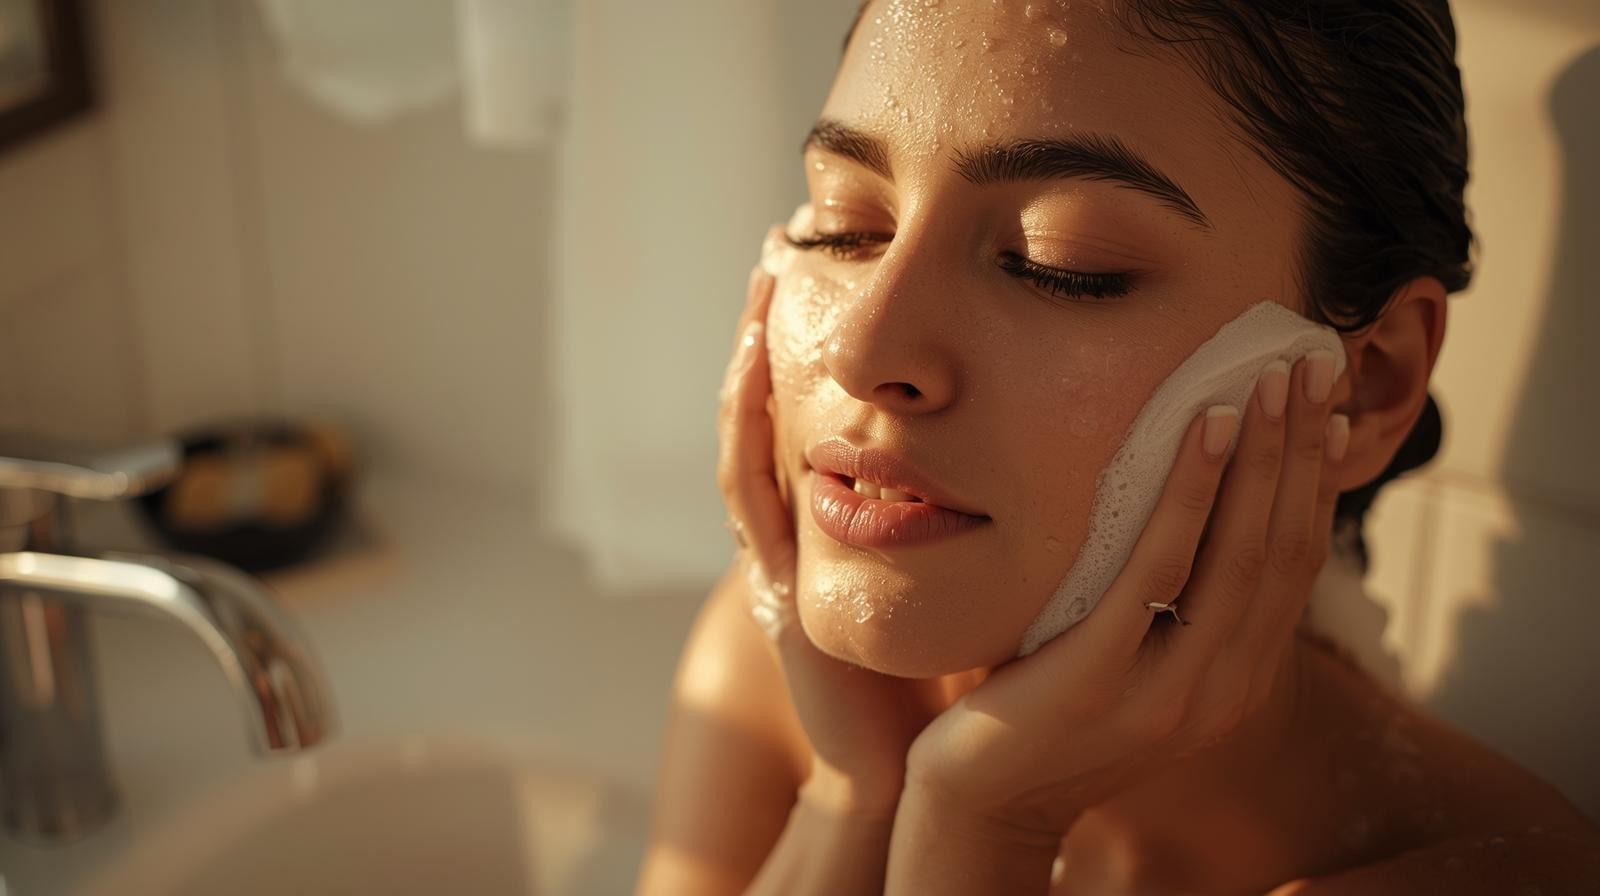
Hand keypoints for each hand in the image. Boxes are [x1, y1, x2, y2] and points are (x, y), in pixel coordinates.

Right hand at [717, 241, 943, 812]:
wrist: (913, 756)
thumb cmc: (951, 655)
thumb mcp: (967, 556)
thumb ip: (989, 492)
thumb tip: (1062, 414)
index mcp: (849, 508)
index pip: (829, 400)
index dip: (828, 331)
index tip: (847, 247)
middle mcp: (805, 518)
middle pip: (777, 398)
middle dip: (778, 319)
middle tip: (787, 232)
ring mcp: (781, 546)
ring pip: (750, 430)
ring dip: (750, 352)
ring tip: (764, 276)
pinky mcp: (773, 582)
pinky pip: (747, 491)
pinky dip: (745, 427)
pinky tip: (752, 368)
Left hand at [903, 351, 1350, 840]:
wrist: (979, 804)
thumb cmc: (1042, 709)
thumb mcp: (1126, 653)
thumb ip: (1167, 598)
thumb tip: (1190, 504)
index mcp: (1235, 681)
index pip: (1295, 565)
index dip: (1315, 482)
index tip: (1327, 407)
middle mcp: (1221, 690)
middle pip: (1281, 549)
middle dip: (1301, 449)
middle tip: (1311, 364)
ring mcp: (1167, 692)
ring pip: (1239, 554)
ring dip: (1261, 458)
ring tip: (1268, 380)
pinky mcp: (1101, 680)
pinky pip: (1158, 570)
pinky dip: (1191, 494)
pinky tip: (1205, 430)